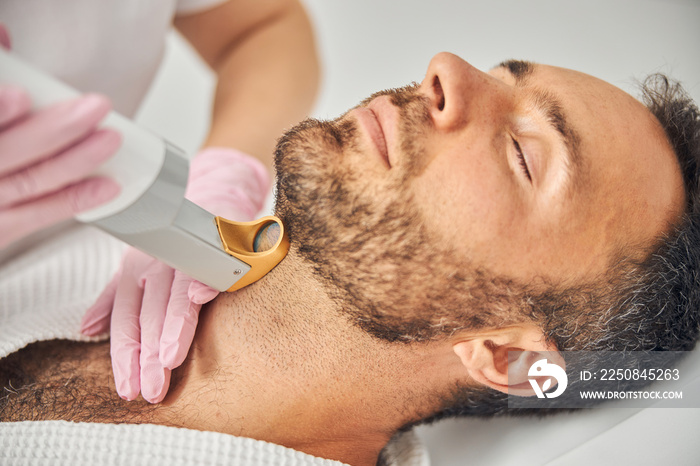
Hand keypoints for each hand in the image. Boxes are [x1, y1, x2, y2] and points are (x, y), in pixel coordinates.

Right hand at [0, 26, 120, 248]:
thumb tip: (3, 37)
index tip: (20, 96)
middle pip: (7, 151)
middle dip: (55, 129)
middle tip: (94, 108)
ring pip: (31, 181)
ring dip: (76, 160)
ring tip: (110, 140)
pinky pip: (36, 216)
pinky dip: (73, 200)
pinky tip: (106, 186)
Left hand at [81, 147, 269, 402]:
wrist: (214, 198)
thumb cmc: (176, 242)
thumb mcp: (138, 269)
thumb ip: (115, 300)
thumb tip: (86, 330)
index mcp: (136, 272)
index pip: (127, 320)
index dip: (126, 356)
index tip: (129, 389)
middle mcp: (158, 263)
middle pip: (150, 314)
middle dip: (150, 354)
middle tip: (152, 388)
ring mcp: (186, 250)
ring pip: (176, 293)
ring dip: (173, 326)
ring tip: (169, 359)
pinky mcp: (216, 238)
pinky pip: (211, 259)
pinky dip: (206, 277)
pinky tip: (201, 298)